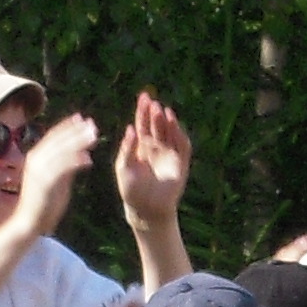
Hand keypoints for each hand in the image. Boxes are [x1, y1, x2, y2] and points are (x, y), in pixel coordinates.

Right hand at [14, 114, 100, 231]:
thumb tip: (81, 154)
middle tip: (92, 124)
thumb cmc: (43, 203)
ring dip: (78, 142)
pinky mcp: (44, 183)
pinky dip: (75, 161)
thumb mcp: (56, 180)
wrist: (28, 223)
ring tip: (94, 136)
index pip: (53, 136)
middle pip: (58, 140)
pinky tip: (88, 158)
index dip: (68, 126)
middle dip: (76, 131)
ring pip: (61, 151)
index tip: (81, 118)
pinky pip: (62, 168)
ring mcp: (39, 171)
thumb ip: (66, 167)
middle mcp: (35, 160)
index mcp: (36, 157)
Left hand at [111, 94, 191, 219]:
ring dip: (167, 122)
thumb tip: (130, 129)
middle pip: (156, 125)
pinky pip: (182, 146)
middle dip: (154, 113)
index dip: (143, 111)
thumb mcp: (123, 167)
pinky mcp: (180, 163)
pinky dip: (180, 135)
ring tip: (162, 110)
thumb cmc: (131, 190)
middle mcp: (156, 147)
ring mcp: (169, 154)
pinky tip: (174, 125)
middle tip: (152, 102)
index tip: (143, 97)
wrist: (145, 209)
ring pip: (169, 133)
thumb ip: (127, 149)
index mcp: (141, 146)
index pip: (142, 124)